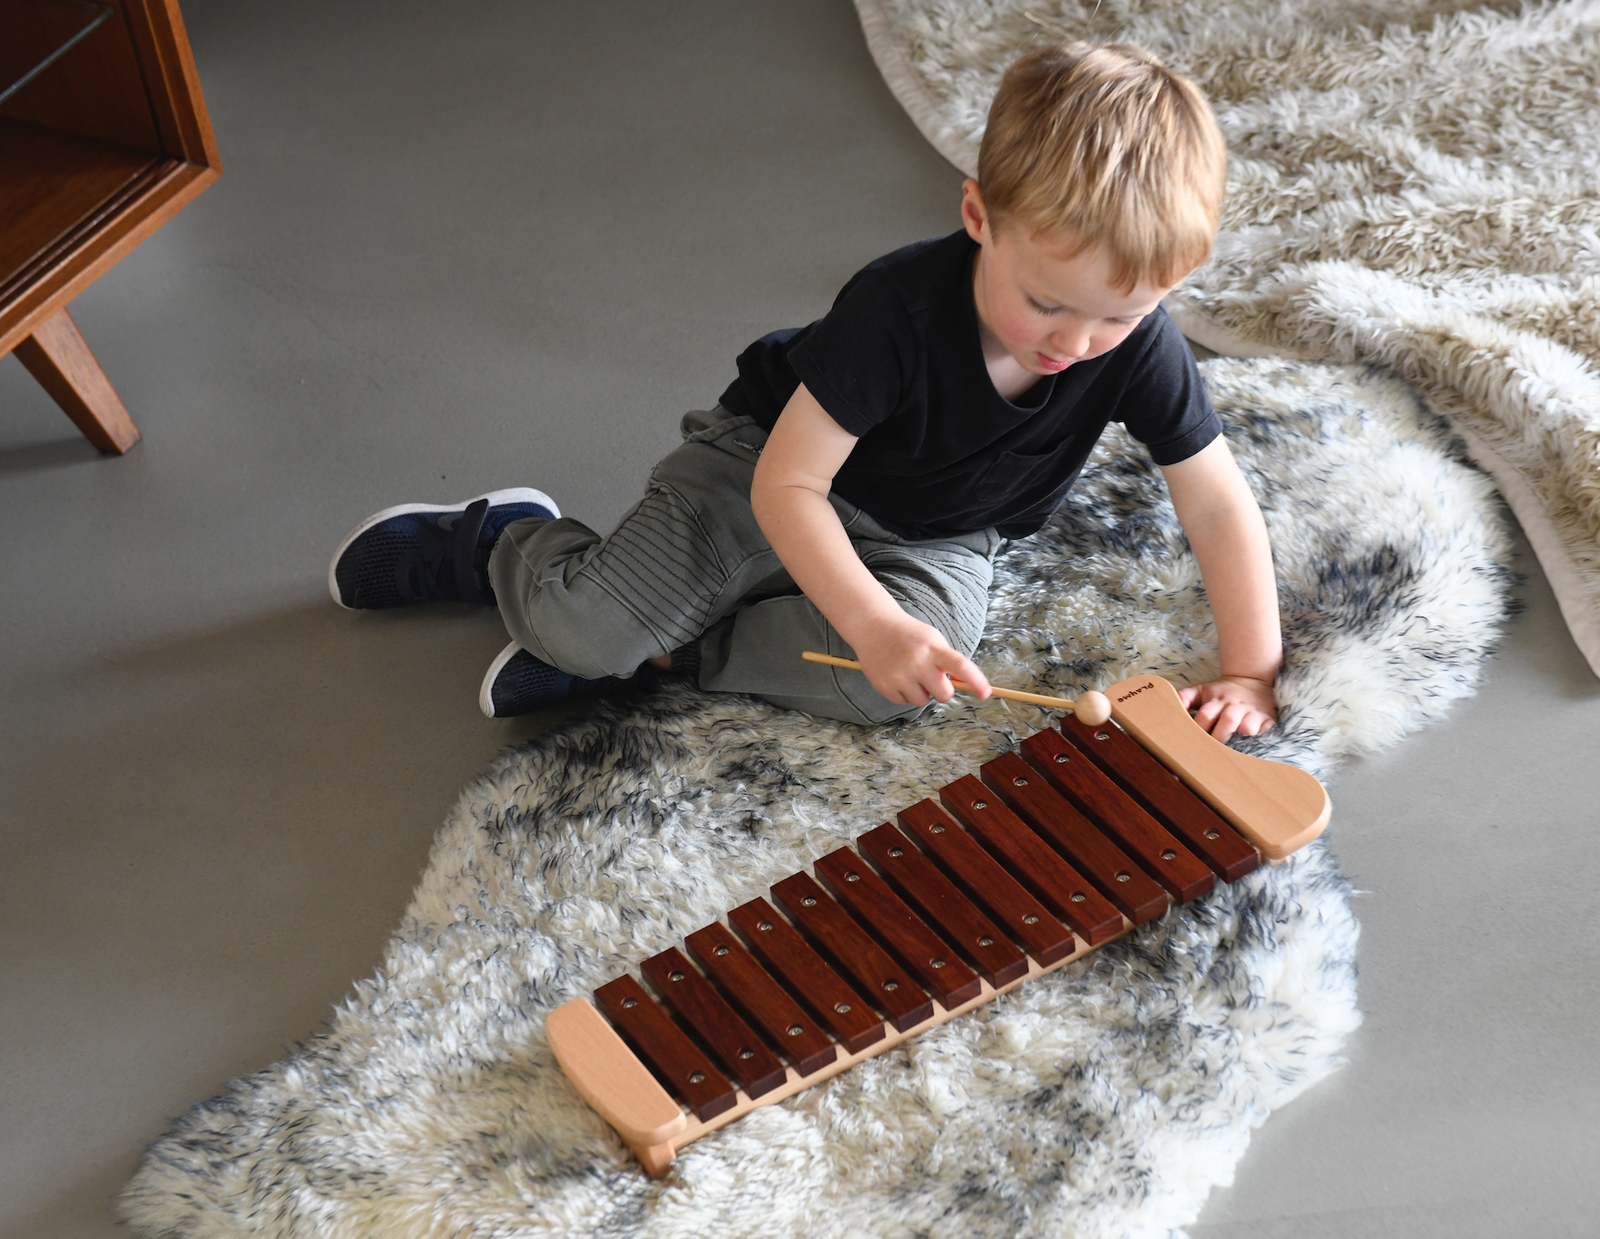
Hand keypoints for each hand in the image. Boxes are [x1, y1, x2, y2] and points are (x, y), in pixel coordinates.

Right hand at [848, 615, 989, 707]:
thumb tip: (965, 685)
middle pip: (944, 694)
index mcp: (932, 647)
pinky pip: (904, 702)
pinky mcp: (884, 686)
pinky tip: (897, 675)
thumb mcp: (932, 639)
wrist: (872, 625)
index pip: (959, 665)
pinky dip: (904, 693)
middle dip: (943, 691)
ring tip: (910, 673)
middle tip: (933, 679)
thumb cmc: (909, 635)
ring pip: (923, 701)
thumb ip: (948, 661)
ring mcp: (899, 675)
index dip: (975, 680)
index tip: (986, 693)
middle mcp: (916, 662)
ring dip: (921, 692)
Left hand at [1177, 675, 1276, 742]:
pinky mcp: (1268, 719)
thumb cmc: (1221, 691)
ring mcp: (1252, 712)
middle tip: (1210, 753)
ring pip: (1247, 727)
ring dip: (1240, 737)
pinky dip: (1261, 737)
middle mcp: (1234, 705)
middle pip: (1226, 722)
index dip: (1198, 730)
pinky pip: (1267, 730)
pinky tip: (1255, 745)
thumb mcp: (1202, 689)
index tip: (1191, 742)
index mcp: (1216, 699)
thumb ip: (1184, 697)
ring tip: (1232, 751)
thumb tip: (1168, 706)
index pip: (1205, 716)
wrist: (1252, 680)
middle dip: (1218, 738)